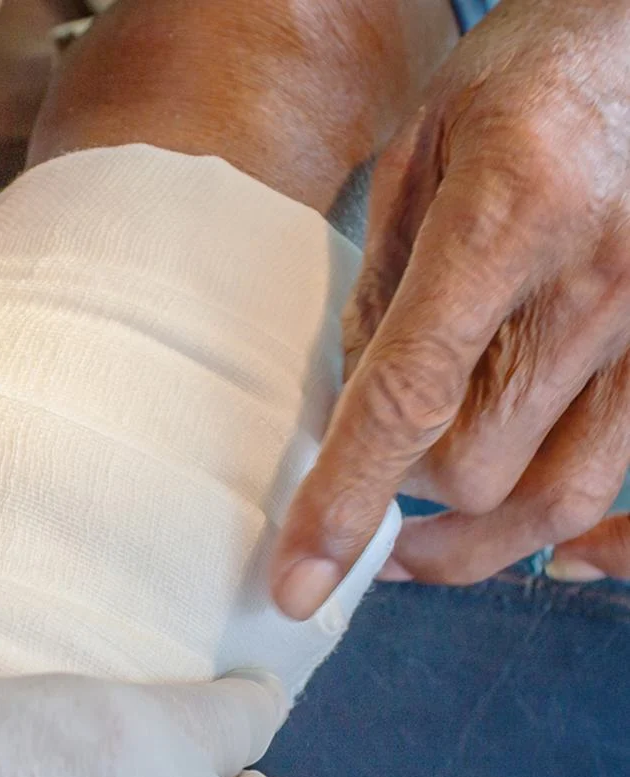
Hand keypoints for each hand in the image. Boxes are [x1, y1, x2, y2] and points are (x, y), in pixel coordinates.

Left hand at [273, 0, 629, 615]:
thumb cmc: (534, 78)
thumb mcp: (423, 149)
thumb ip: (379, 283)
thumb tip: (346, 406)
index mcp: (510, 219)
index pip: (409, 398)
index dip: (346, 499)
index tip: (299, 577)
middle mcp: (596, 288)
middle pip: (474, 468)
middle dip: (402, 487)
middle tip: (369, 467)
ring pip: (548, 502)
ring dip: (469, 536)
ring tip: (409, 541)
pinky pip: (621, 489)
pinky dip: (569, 535)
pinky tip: (529, 546)